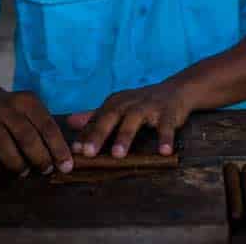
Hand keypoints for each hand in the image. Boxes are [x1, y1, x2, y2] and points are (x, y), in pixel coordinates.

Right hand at [0, 90, 73, 175]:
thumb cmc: (15, 111)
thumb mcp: (33, 108)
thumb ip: (50, 127)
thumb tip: (68, 155)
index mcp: (27, 101)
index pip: (47, 126)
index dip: (58, 148)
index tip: (66, 166)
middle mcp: (7, 109)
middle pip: (26, 136)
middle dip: (40, 158)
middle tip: (46, 170)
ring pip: (4, 146)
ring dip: (17, 164)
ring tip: (25, 172)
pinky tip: (3, 170)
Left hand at [67, 81, 192, 158]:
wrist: (176, 90)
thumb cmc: (142, 104)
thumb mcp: (118, 107)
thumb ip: (95, 116)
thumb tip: (70, 122)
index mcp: (115, 103)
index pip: (96, 120)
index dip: (85, 135)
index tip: (74, 152)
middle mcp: (129, 103)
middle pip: (111, 117)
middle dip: (99, 134)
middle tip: (88, 153)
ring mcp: (149, 107)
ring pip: (134, 120)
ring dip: (125, 136)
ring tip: (117, 155)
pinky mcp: (168, 113)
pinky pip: (166, 126)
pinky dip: (165, 138)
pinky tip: (164, 152)